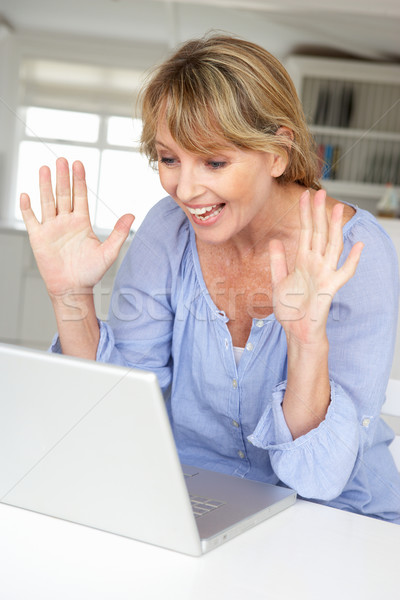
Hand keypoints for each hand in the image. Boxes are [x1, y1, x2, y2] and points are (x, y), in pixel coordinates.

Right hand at [20, 157, 133, 297]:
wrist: (73, 289)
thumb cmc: (91, 273)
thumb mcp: (109, 252)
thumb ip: (119, 233)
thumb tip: (131, 215)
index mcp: (81, 222)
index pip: (80, 196)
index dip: (79, 180)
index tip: (78, 164)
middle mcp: (66, 222)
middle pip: (63, 194)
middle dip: (62, 177)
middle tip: (61, 160)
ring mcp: (51, 228)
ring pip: (47, 202)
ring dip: (45, 186)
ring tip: (45, 169)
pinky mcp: (38, 238)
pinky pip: (31, 220)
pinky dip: (27, 209)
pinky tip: (26, 196)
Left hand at [269, 189, 362, 346]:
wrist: (296, 332)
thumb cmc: (290, 310)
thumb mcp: (277, 282)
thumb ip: (278, 262)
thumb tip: (275, 241)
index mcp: (303, 261)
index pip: (306, 232)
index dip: (305, 214)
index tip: (304, 195)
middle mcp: (315, 264)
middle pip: (319, 233)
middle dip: (318, 213)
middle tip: (318, 191)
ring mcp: (324, 275)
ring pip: (332, 246)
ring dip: (334, 228)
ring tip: (337, 209)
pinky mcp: (329, 288)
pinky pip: (344, 272)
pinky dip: (352, 260)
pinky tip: (358, 246)